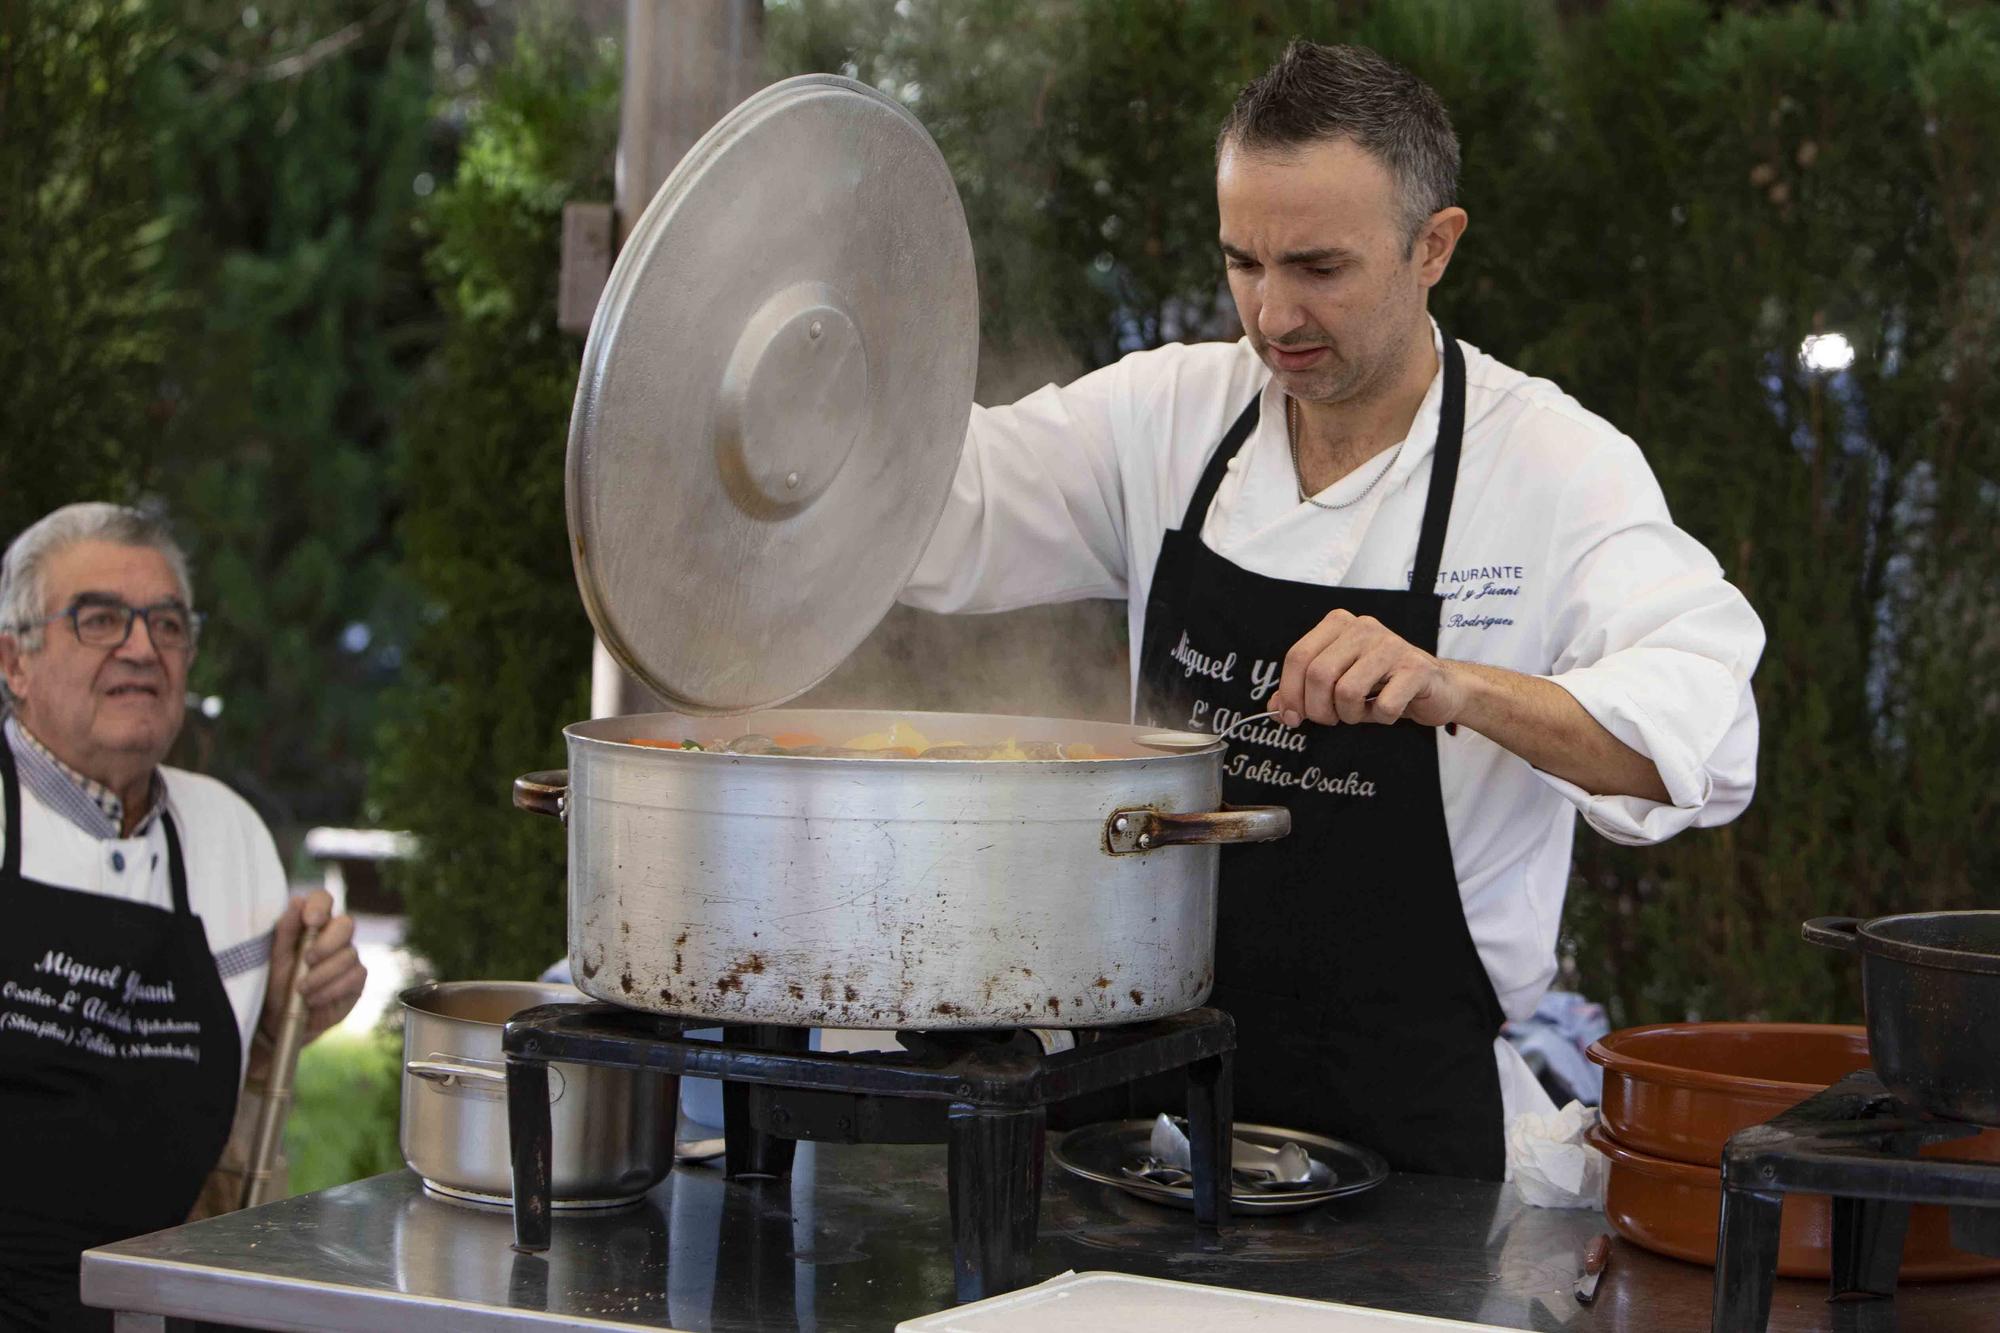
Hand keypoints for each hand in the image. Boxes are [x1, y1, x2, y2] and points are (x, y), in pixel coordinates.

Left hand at [258, 890, 366, 1048]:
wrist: (279, 1021)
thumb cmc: (273, 984)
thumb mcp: (274, 957)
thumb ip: (285, 930)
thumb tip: (297, 901)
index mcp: (312, 923)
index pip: (324, 899)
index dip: (320, 906)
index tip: (310, 922)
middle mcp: (334, 936)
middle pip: (346, 924)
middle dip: (326, 943)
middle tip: (306, 960)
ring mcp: (349, 957)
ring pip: (349, 954)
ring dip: (323, 974)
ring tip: (301, 989)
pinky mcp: (357, 979)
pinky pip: (355, 976)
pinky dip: (331, 989)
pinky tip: (314, 999)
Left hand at [1274, 610, 1467, 727]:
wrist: (1436, 688)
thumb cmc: (1382, 685)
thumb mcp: (1336, 685)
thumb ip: (1303, 692)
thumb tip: (1275, 708)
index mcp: (1338, 624)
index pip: (1297, 656)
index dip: (1289, 692)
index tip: (1292, 716)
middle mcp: (1363, 627)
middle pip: (1318, 674)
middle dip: (1317, 709)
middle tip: (1330, 718)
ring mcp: (1391, 645)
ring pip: (1347, 691)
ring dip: (1349, 715)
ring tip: (1361, 711)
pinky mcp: (1416, 668)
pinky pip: (1383, 706)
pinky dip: (1380, 718)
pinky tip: (1388, 709)